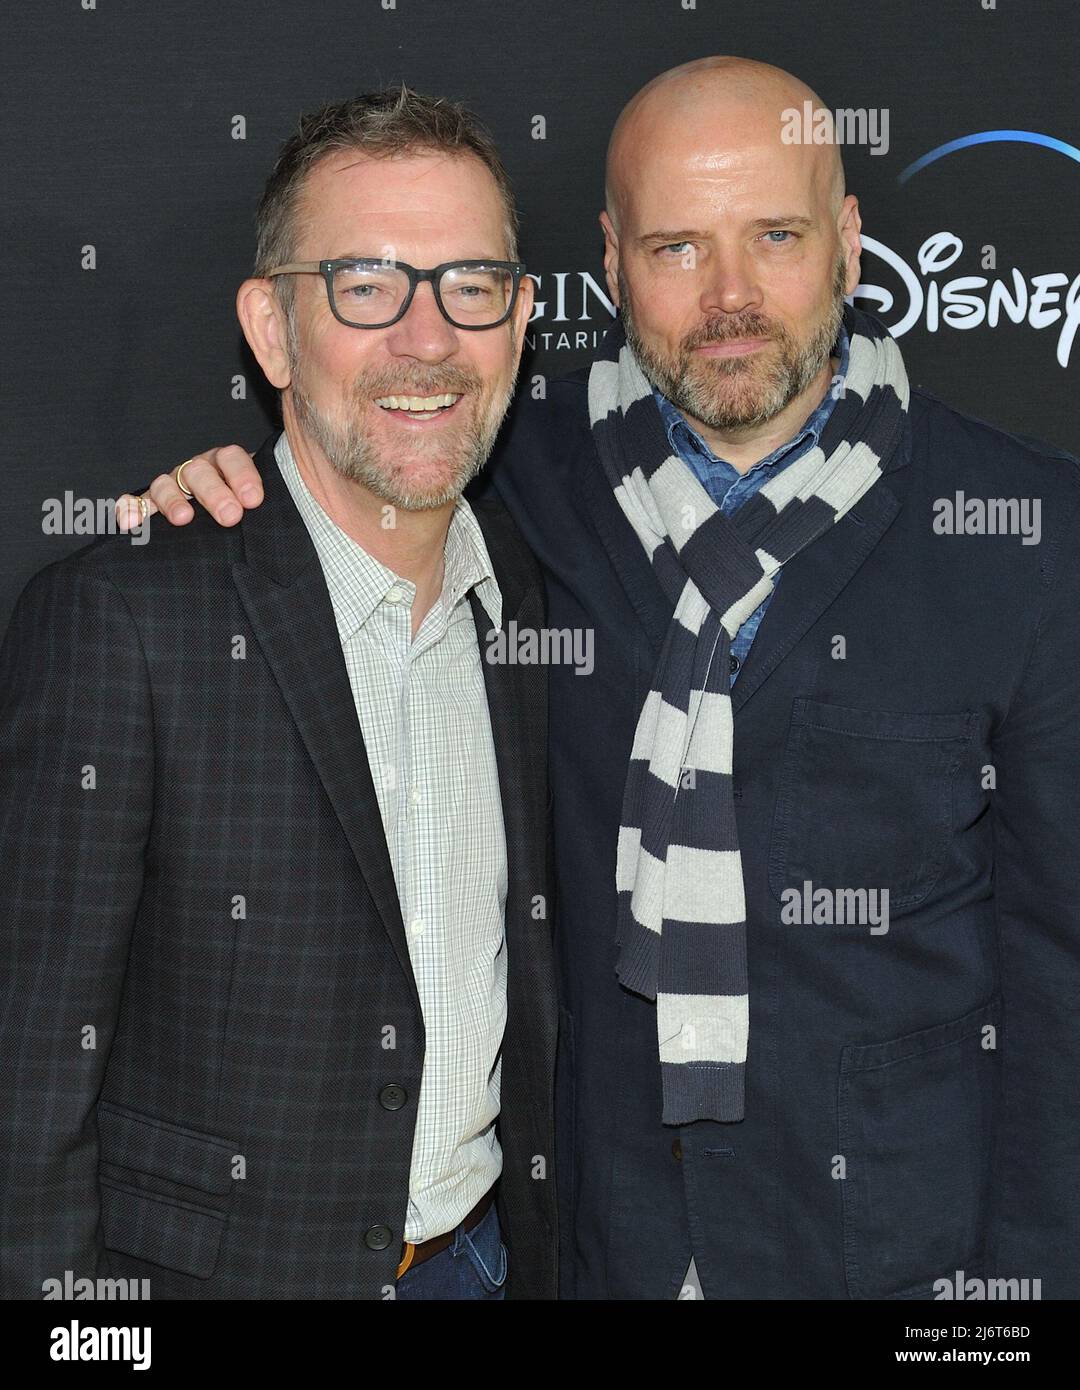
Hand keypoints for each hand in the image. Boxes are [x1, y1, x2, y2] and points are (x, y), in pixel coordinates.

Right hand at [115, 446, 263, 530]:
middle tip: (230, 516)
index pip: (232, 458)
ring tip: (183, 518)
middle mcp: (198, 470)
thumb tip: (280, 516)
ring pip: (167, 483)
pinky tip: (131, 523)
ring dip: (173, 500)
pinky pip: (137, 503)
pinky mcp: (152, 505)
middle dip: (214, 494)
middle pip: (199, 471)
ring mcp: (173, 485)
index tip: (253, 500)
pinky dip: (132, 509)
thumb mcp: (260, 503)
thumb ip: (267, 504)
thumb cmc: (249, 512)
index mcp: (226, 465)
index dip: (242, 476)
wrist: (231, 521)